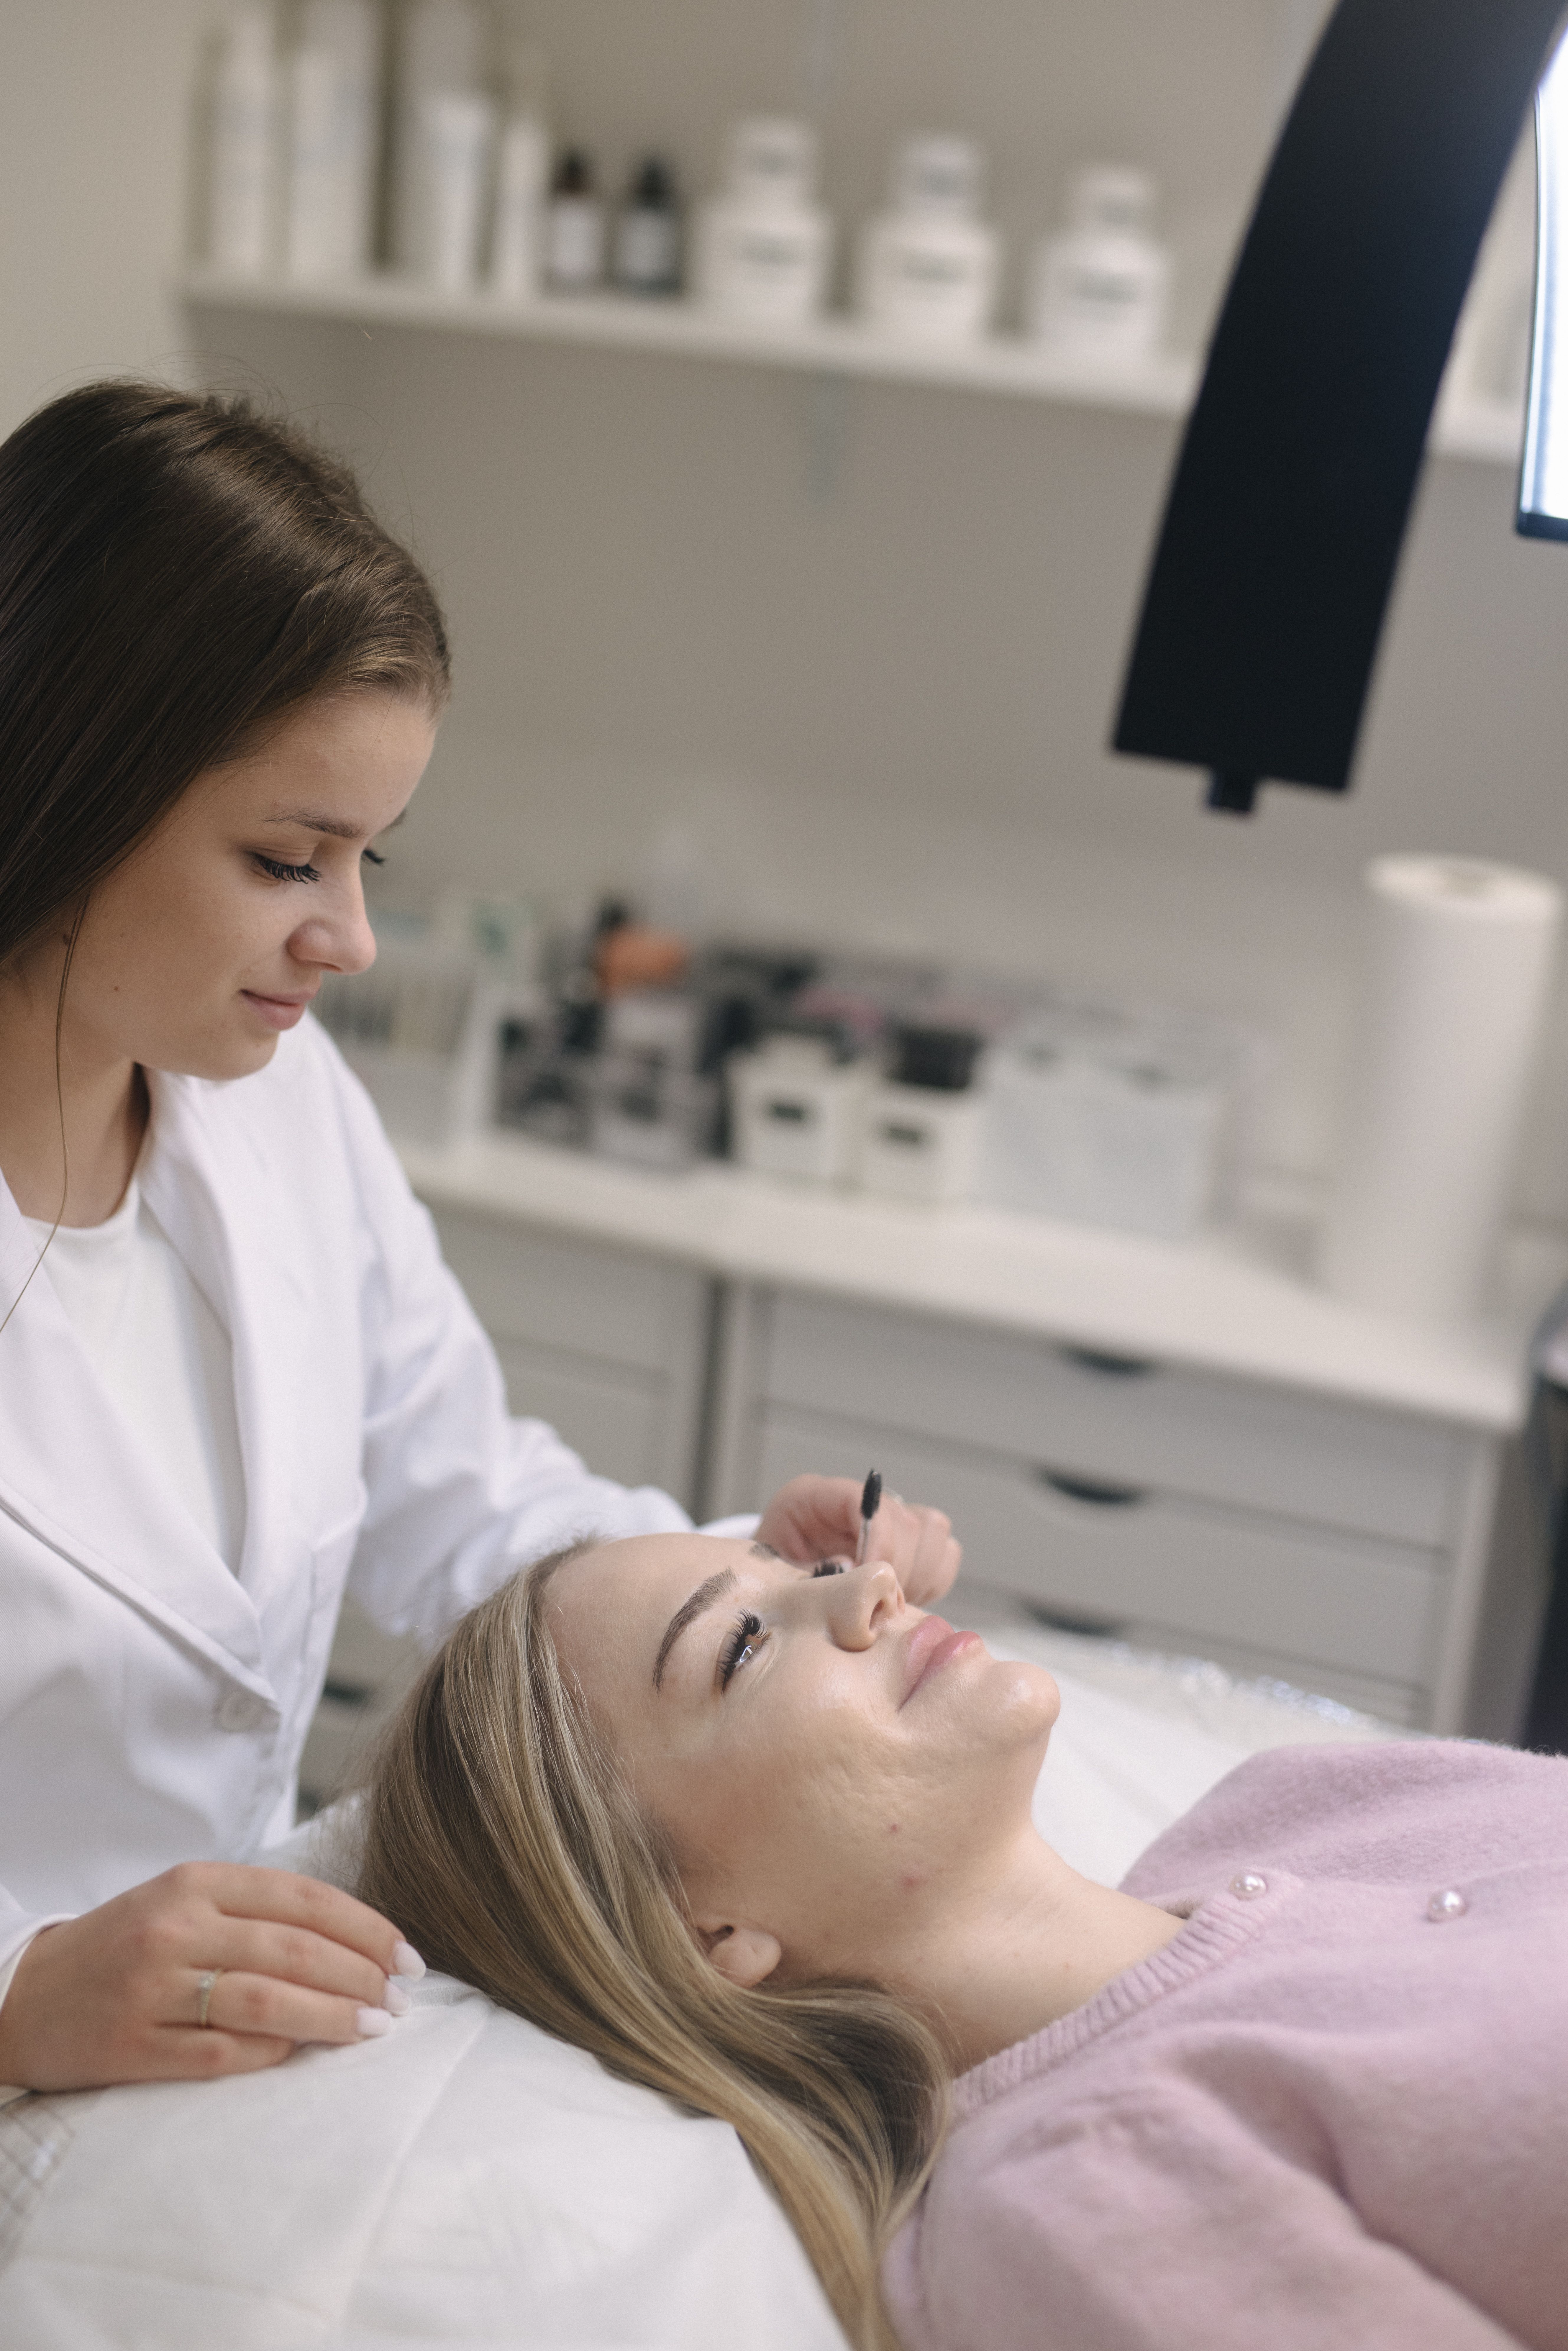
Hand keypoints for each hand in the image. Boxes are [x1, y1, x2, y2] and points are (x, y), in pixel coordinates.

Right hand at [0, 1863, 421, 2092]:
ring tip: (373, 2028)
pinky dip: (271, 2055)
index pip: (305, 1900)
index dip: (366, 1929)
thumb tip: (352, 1949)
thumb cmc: (126, 1945)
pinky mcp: (134, 2046)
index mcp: (197, 1882)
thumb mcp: (187, 1903)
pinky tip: (301, 2055)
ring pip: (267, 2001)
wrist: (25, 1992)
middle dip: (362, 1977)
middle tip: (400, 2000)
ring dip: (332, 2018)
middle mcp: (177, 1927)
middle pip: (296, 1950)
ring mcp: (154, 1987)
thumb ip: (259, 1916)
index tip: (406, 1958)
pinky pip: (221, 2054)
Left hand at [754, 1474, 960, 1606]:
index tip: (873, 1583)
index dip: (878, 1542)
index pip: (866, 1501)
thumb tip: (853, 1570)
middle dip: (901, 1568)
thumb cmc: (772, 1586)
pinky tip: (904, 1600)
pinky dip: (932, 1582)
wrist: (777, 1595)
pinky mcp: (911, 1544)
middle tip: (883, 1604)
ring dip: (921, 1575)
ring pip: (934, 1531)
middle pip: (909, 1520)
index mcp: (815, 1498)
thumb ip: (811, 1573)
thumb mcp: (777, 1577)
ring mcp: (889, 1519)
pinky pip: (944, 1555)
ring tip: (891, 1604)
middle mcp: (858, 1502)